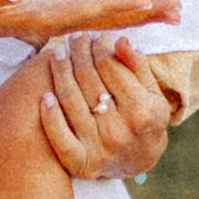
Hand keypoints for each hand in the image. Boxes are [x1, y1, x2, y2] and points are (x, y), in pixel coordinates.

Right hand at [0, 0, 175, 101]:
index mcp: (49, 17)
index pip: (89, 11)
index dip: (118, 5)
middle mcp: (64, 20)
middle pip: (111, 17)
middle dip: (145, 12)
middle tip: (180, 8)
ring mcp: (67, 12)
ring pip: (111, 12)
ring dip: (143, 10)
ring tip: (176, 6)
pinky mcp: (65, 1)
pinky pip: (101, 4)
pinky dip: (125, 1)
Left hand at [35, 31, 173, 182]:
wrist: (140, 162)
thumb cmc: (146, 120)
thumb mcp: (153, 93)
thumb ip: (138, 66)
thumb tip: (119, 40)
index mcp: (141, 111)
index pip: (110, 67)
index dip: (99, 46)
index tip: (95, 36)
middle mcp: (119, 130)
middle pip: (88, 79)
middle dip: (79, 53)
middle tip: (74, 38)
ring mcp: (98, 147)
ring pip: (71, 100)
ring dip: (60, 72)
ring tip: (58, 53)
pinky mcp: (81, 162)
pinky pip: (59, 137)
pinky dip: (50, 115)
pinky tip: (45, 95)